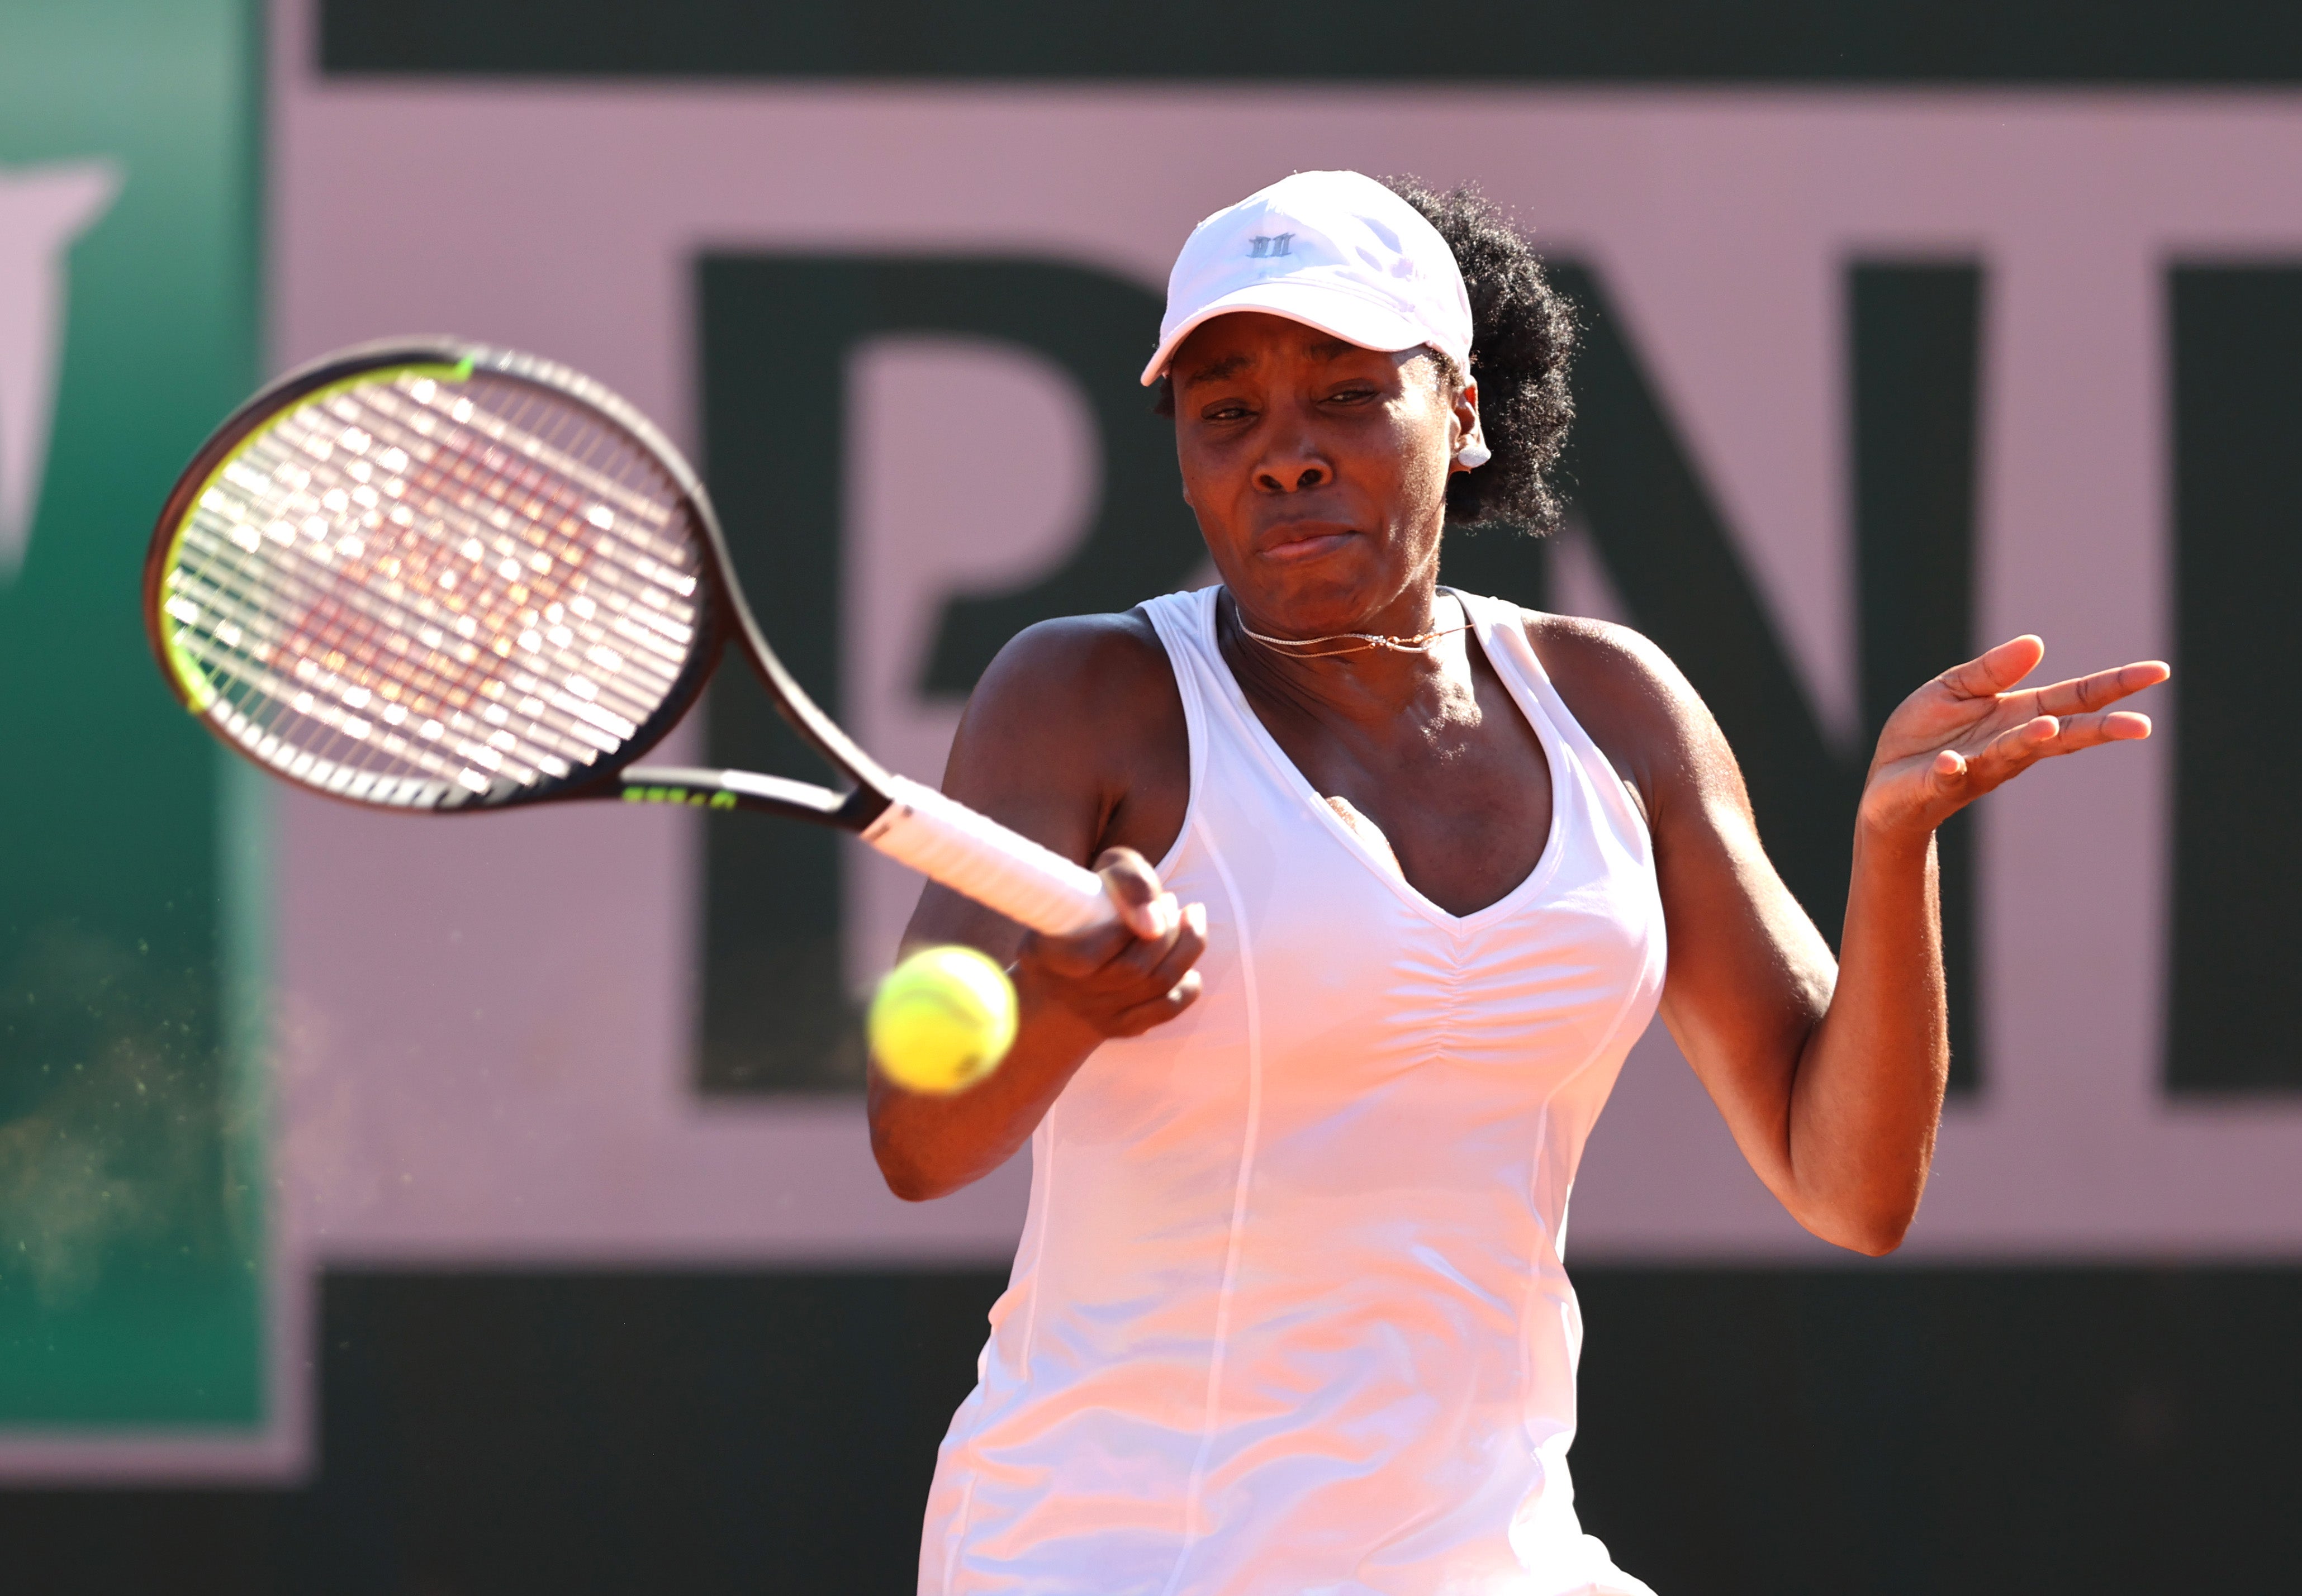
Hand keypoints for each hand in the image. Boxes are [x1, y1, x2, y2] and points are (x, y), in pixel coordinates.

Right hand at [1015, 847, 1206, 1040]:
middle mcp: (1070, 990)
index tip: (1151, 895)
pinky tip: (1189, 963)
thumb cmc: (1078, 913)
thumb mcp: (1088, 881)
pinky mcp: (1121, 1027)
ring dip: (1185, 947)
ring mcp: (1097, 1013)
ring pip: (1157, 985)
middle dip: (1166, 929)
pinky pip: (1166, 1010)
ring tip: (1189, 918)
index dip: (1128, 925)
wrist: (1056, 983)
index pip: (1089, 952)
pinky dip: (1188, 984)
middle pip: (1133, 968)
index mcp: (1046, 954)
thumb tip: (1154, 923)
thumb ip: (1125, 880)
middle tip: (1171, 901)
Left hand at [1860, 635, 2169, 837]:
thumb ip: (1993, 669)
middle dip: (2100, 730)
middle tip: (2141, 726)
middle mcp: (2009, 745)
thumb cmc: (1927, 734)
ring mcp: (1977, 767)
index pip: (2077, 698)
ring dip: (2029, 742)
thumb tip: (2037, 643)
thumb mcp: (1957, 688)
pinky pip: (1947, 776)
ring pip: (2011, 754)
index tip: (2160, 671)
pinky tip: (1951, 763)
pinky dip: (1950, 770)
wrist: (1886, 783)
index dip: (2116, 684)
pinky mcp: (1938, 784)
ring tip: (2048, 729)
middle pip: (2063, 734)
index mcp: (2020, 715)